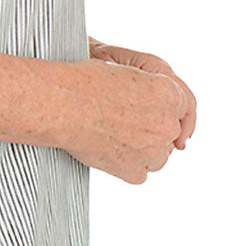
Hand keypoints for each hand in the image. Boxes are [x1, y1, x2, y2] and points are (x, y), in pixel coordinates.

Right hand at [58, 43, 195, 183]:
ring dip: (143, 150)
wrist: (62, 104)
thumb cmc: (86, 83)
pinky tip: (109, 149)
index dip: (168, 113)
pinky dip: (126, 165)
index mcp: (169, 94)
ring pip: (157, 156)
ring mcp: (152, 150)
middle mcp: (166, 124)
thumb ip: (153, 90)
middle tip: (128, 125)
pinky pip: (139, 172)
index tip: (161, 120)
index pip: (182, 109)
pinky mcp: (134, 170)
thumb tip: (157, 105)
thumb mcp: (129, 72)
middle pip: (169, 133)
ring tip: (116, 136)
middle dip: (153, 131)